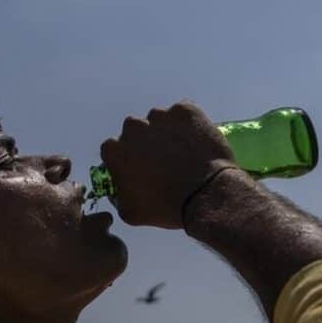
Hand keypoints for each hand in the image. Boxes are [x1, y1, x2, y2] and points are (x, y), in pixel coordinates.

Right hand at [100, 101, 235, 228]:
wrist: (207, 195)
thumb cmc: (166, 208)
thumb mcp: (130, 212)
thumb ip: (117, 196)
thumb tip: (117, 188)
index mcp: (116, 150)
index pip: (114, 149)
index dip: (128, 158)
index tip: (140, 167)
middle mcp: (134, 127)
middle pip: (136, 130)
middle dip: (146, 141)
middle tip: (164, 160)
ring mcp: (161, 116)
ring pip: (160, 120)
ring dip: (167, 131)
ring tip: (183, 152)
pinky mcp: (186, 110)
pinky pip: (183, 114)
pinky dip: (188, 124)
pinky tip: (196, 142)